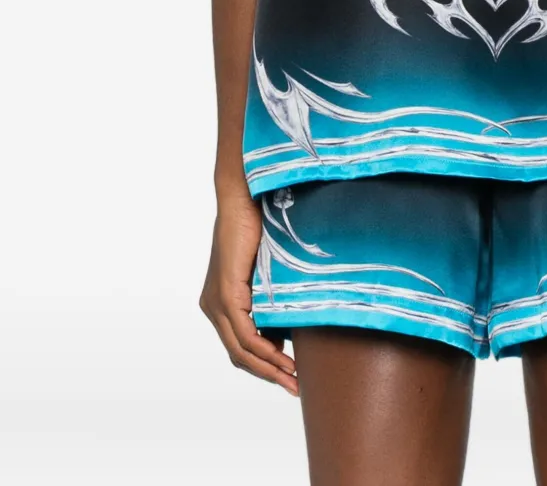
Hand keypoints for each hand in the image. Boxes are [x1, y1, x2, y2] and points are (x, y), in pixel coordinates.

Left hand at [200, 187, 298, 395]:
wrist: (244, 199)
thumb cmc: (257, 226)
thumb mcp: (265, 272)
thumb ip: (270, 300)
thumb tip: (285, 332)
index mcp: (218, 303)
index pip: (239, 347)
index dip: (263, 366)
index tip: (289, 376)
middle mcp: (212, 308)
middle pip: (238, 356)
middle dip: (268, 375)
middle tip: (294, 387)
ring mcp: (215, 303)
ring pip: (240, 351)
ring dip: (269, 368)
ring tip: (293, 378)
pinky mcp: (225, 295)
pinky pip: (244, 334)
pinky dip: (264, 350)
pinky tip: (283, 358)